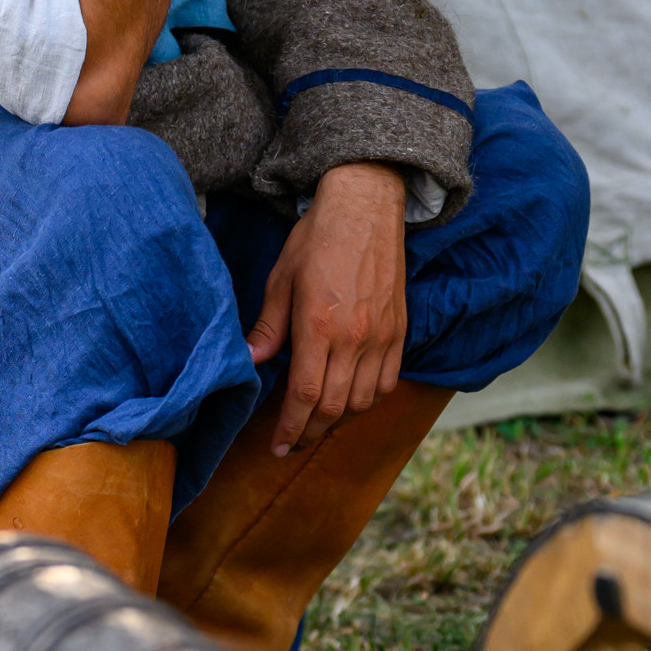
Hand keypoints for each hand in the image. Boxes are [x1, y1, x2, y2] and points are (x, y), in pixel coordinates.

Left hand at [246, 163, 408, 453]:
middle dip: (310, 432)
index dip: (290, 427)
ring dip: (339, 420)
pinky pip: (387, 381)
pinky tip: (351, 401)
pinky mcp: (399, 330)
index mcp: (319, 325)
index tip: (278, 444)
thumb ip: (269, 327)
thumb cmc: (317, 238)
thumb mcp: (281, 279)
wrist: (366, 206)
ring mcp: (381, 336)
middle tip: (293, 441)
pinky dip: (368, 400)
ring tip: (318, 424)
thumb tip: (252, 363)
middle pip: (334, 407)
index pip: (306, 395)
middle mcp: (354, 337)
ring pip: (363, 401)